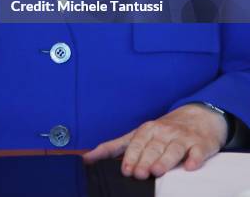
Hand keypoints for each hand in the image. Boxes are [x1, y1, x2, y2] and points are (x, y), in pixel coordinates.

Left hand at [83, 104, 227, 178]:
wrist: (200, 116)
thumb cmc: (165, 130)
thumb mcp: (140, 134)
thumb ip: (115, 147)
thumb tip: (87, 158)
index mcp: (148, 130)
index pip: (137, 143)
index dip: (131, 156)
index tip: (126, 169)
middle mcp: (165, 132)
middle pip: (154, 147)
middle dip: (145, 160)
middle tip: (138, 173)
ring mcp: (183, 138)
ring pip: (174, 149)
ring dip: (165, 160)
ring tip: (158, 171)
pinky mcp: (201, 144)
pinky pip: (198, 152)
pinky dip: (194, 158)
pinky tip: (190, 166)